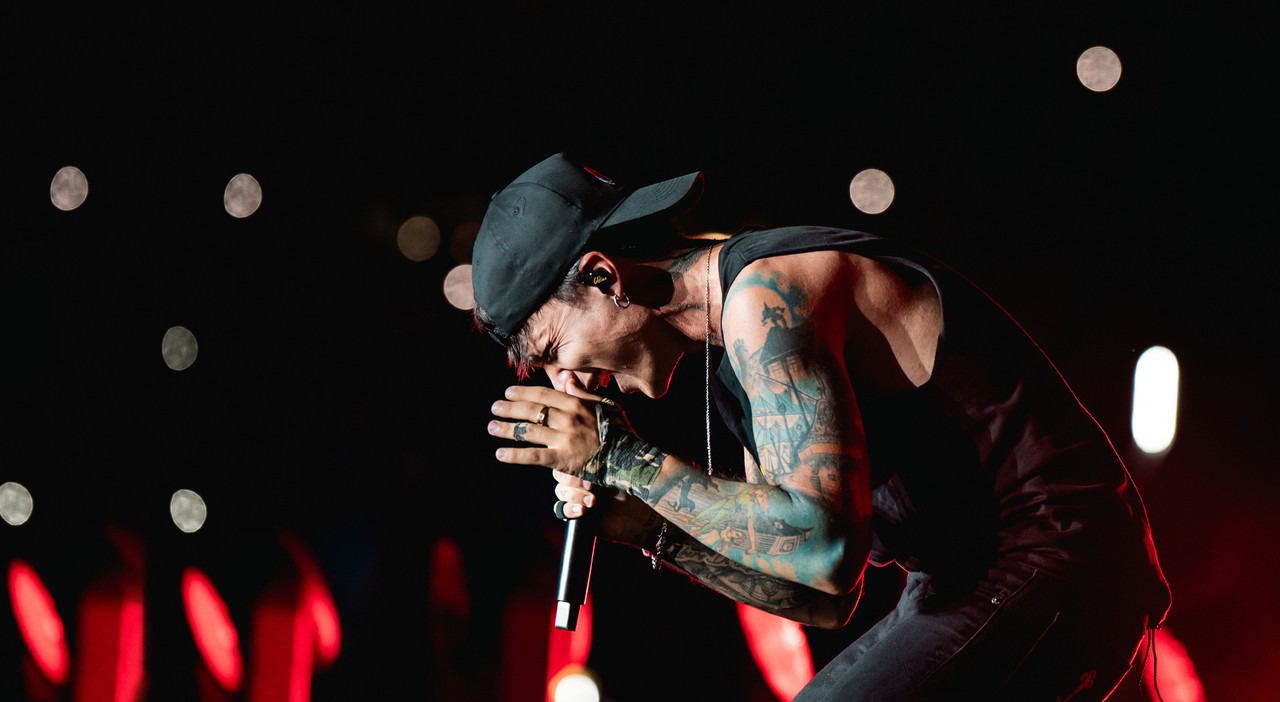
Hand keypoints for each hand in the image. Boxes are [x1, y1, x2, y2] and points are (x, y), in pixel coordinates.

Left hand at [487, 376, 609, 476]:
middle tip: (494, 407)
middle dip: (509, 408)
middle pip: (531, 410)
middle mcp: (567, 419)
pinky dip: (514, 455)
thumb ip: (582, 393)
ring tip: (491, 426)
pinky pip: (533, 456)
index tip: (508, 392)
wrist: (628, 458)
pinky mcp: (562, 460)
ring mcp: (563, 439)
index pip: (543, 394)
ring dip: (506, 429)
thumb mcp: (603, 405)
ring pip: (527, 431)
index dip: (523, 392)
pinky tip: (500, 454)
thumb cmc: (617, 430)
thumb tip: (566, 378)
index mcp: (576, 404)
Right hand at [552, 470, 660, 546]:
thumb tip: (590, 455)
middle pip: (560, 476)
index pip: (569, 460)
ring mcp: (576, 496)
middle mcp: (579, 480)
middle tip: (591, 487)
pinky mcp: (575, 513)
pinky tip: (581, 511)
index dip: (574, 466)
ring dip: (574, 496)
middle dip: (573, 481)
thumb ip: (603, 464)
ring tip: (592, 502)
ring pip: (561, 492)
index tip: (589, 473)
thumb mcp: (617, 473)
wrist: (636, 515)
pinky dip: (569, 509)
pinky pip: (561, 510)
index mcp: (587, 466)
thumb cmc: (629, 490)